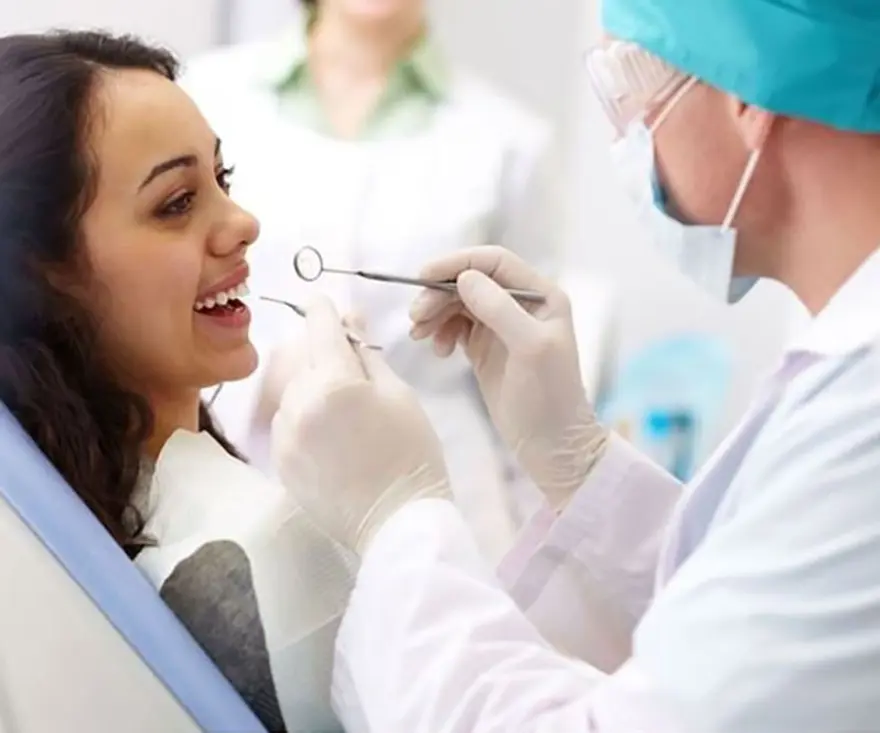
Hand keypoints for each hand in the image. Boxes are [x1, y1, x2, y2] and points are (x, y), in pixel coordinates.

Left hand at [271, 296, 450, 553]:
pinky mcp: (279, 462)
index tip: (321, 301)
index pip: (320, 330)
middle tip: (351, 370)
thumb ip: (367, 356)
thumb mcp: (399, 395)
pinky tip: (331, 437)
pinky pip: (287, 423)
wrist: (398, 522)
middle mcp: (300, 405)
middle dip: (324, 357)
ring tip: (344, 414)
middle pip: (305, 361)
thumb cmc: (412, 454)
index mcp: (335, 384)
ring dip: (312, 390)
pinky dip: (304, 419)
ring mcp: (285, 436)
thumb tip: (350, 323)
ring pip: (293, 393)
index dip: (322, 310)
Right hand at [409, 247, 607, 508]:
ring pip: (459, 303)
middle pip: (470, 281)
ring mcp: (502, 327)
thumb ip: (500, 309)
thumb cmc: (550, 398)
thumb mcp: (530, 349)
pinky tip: (438, 350)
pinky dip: (441, 332)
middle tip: (415, 318)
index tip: (422, 276)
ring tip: (420, 336)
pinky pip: (455, 326)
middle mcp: (522, 305)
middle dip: (439, 293)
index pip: (493, 262)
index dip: (457, 263)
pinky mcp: (486, 348)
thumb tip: (464, 277)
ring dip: (435, 313)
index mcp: (541, 296)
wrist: (552, 447)